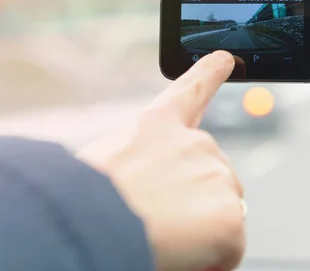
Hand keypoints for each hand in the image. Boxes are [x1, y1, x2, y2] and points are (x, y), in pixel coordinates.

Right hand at [77, 51, 245, 270]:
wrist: (87, 220)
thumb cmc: (79, 199)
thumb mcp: (105, 167)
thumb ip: (143, 166)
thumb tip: (156, 197)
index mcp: (156, 126)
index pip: (191, 89)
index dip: (210, 72)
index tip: (226, 58)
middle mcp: (194, 142)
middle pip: (210, 176)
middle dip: (194, 201)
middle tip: (157, 221)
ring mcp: (216, 175)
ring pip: (220, 213)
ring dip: (199, 231)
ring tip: (160, 237)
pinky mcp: (230, 215)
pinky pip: (228, 250)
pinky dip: (211, 261)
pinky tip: (184, 258)